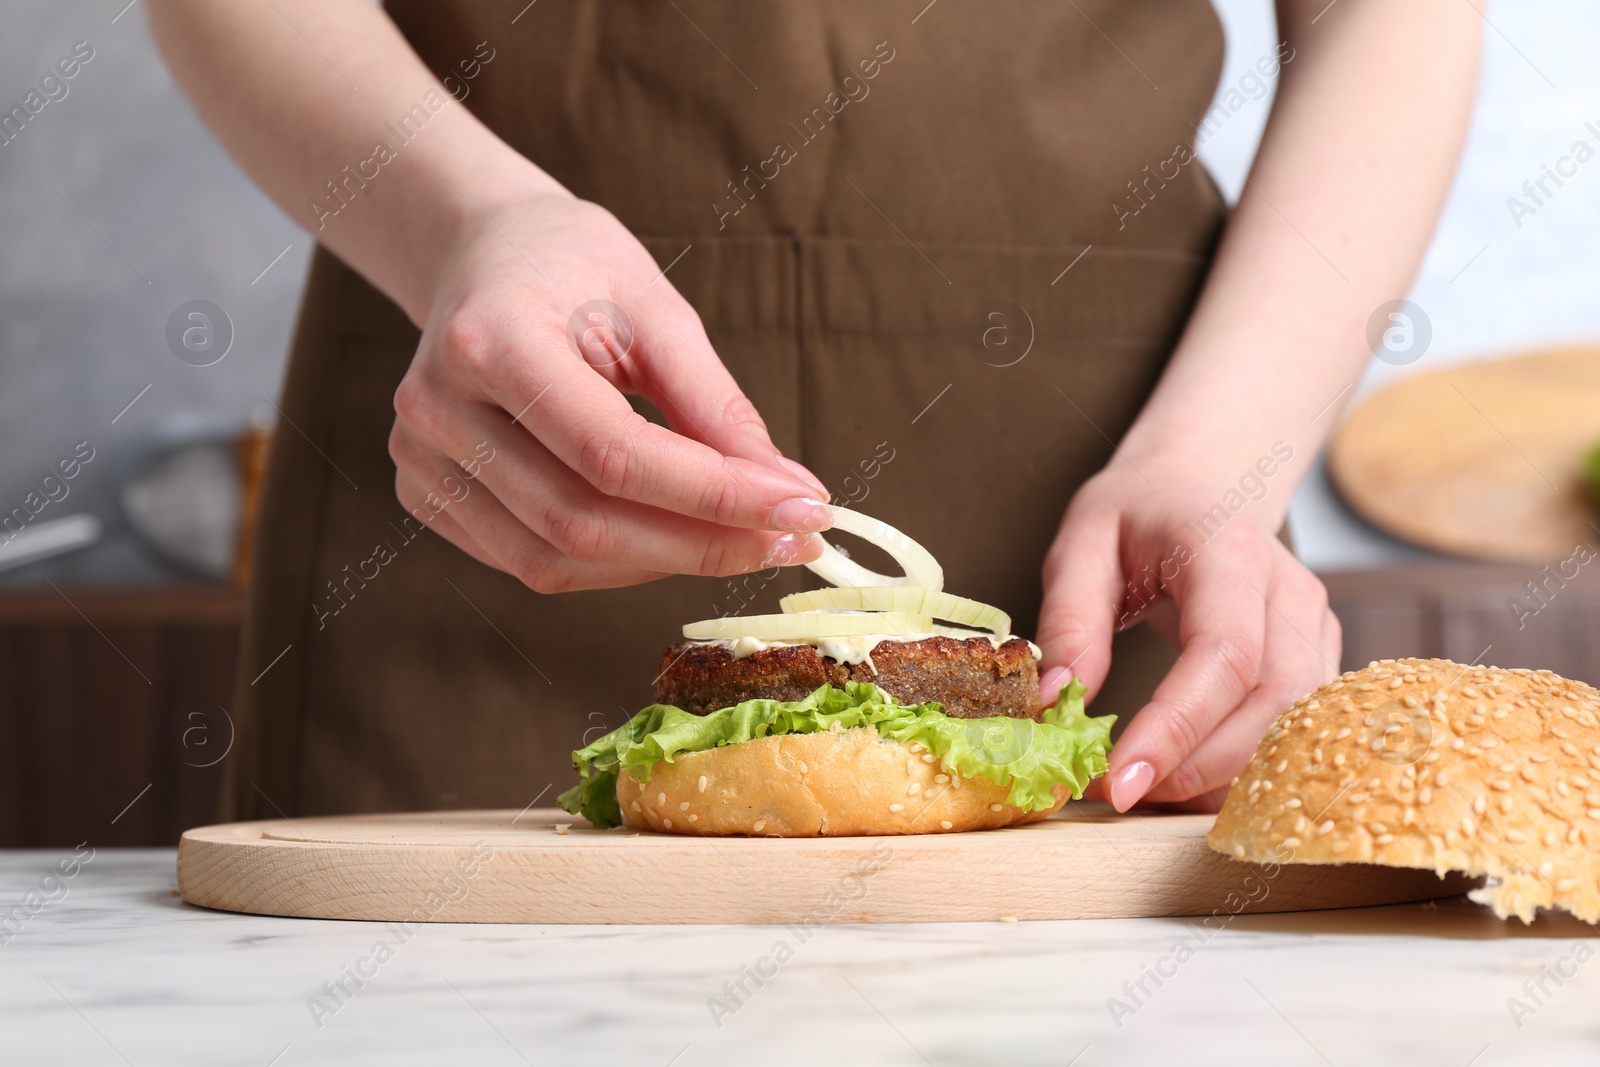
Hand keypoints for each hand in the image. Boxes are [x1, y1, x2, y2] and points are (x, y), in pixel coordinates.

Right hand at [389, 190, 830, 590]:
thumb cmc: (573, 268)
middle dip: (703, 543)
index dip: (716, 496)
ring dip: (665, 561)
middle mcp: (437, 409)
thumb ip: (715, 405)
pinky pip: (532, 561)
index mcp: (489, 340)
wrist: (481, 255)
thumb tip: (787, 490)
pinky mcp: (425, 494)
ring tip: (741, 537)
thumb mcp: (655, 308)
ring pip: (558, 559)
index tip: (806, 508)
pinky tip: (669, 534)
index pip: (614, 453)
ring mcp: (420, 461)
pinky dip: (616, 562)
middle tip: (792, 537)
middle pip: (583, 521)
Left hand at [1034, 466, 1340, 812]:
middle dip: (1197, 767)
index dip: (1178, 727)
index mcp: (1229, 552)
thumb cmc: (1136, 512)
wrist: (1199, 485)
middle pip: (1271, 702)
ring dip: (1221, 776)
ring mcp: (1314, 625)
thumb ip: (1069, 619)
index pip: (1224, 655)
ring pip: (1291, 725)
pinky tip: (1184, 779)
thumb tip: (1053, 701)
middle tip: (1120, 795)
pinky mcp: (1317, 656)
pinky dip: (1239, 766)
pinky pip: (1291, 727)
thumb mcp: (1080, 544)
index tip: (1120, 780)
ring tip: (1147, 792)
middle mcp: (1288, 590)